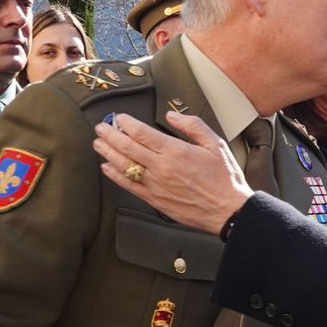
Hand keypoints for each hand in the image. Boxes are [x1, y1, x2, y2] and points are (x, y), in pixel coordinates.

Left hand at [94, 111, 251, 234]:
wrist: (228, 211)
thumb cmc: (225, 178)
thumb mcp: (215, 145)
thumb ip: (193, 126)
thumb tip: (171, 116)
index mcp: (176, 151)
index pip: (142, 133)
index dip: (126, 123)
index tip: (119, 117)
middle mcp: (161, 167)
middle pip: (127, 147)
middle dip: (110, 135)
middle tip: (101, 127)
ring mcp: (155, 185)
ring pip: (123, 165)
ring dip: (108, 153)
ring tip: (98, 143)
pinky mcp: (154, 199)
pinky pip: (129, 185)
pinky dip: (115, 175)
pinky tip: (106, 168)